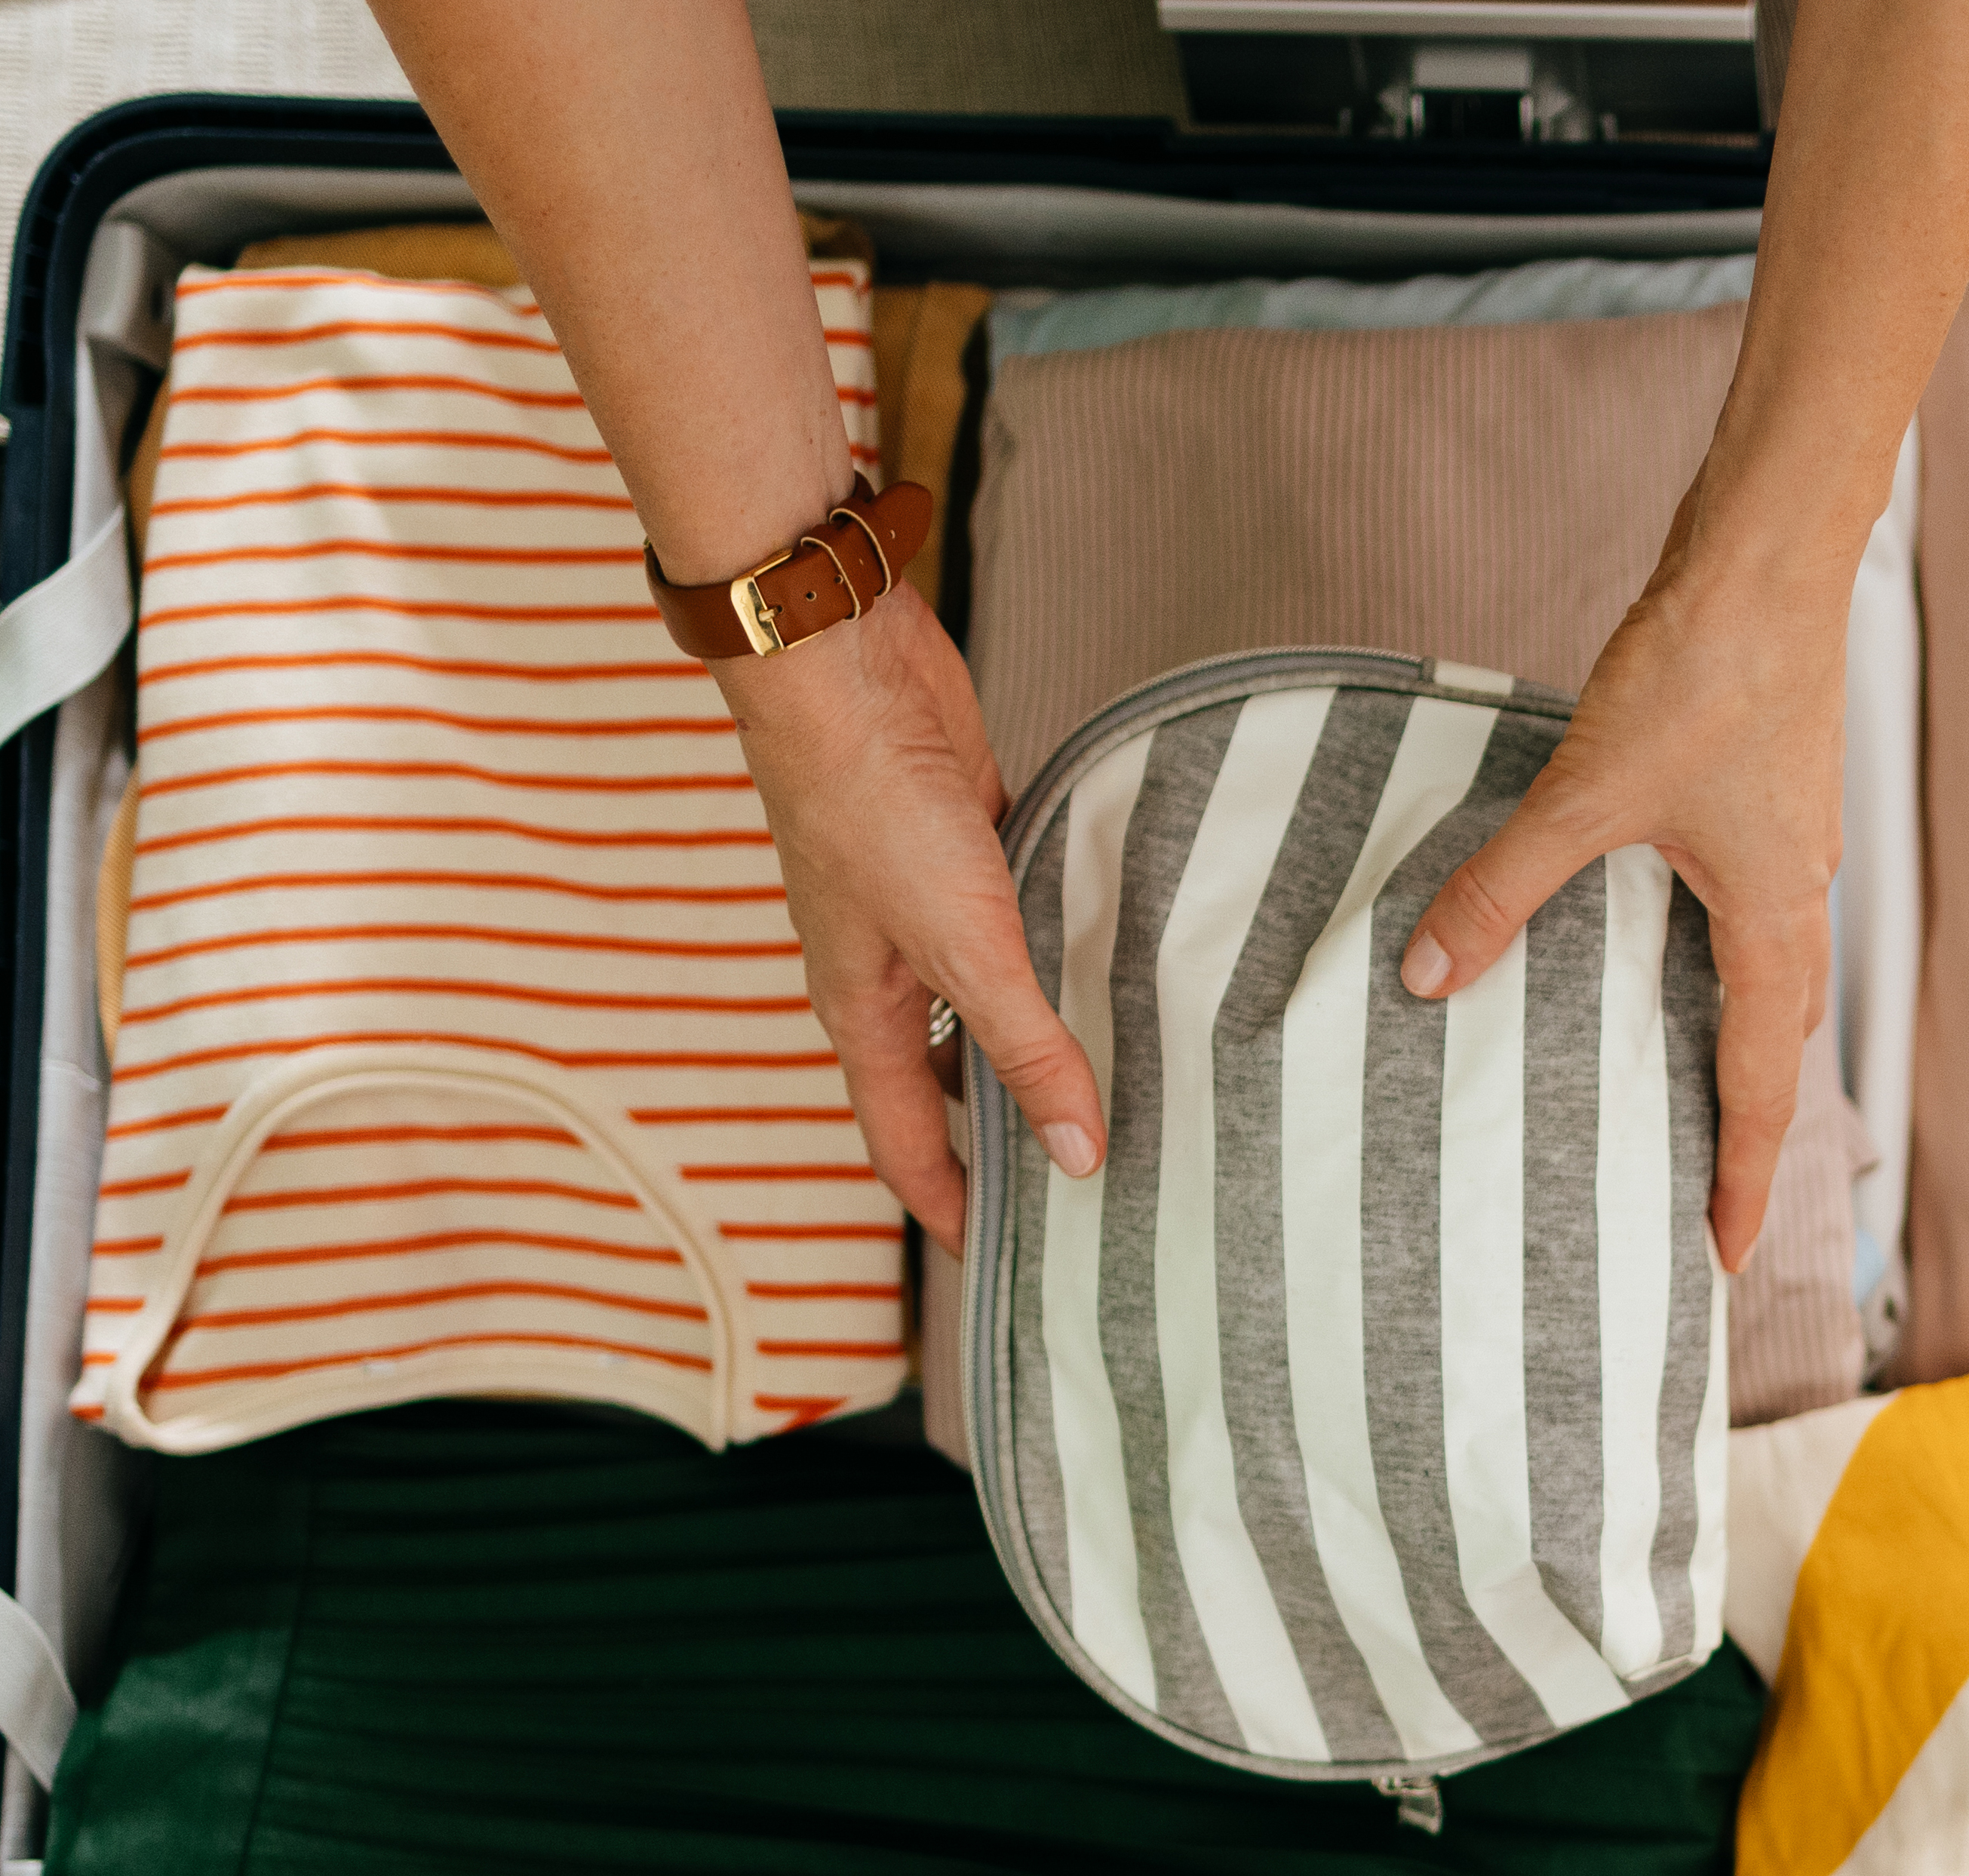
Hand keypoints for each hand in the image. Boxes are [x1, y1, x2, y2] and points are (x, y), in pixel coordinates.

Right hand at [711, 585, 1103, 1245]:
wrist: (842, 666)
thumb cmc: (867, 804)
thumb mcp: (961, 945)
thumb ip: (1024, 1046)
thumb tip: (1075, 1154)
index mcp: (863, 1015)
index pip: (905, 1147)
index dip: (955, 1210)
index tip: (1013, 1263)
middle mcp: (888, 973)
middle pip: (946, 1083)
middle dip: (1005, 1133)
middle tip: (1089, 1176)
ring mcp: (924, 907)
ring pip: (987, 1000)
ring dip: (1040, 1035)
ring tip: (1126, 1074)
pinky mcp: (966, 844)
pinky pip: (1017, 921)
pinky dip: (1060, 947)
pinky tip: (1121, 957)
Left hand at [1400, 544, 1846, 1270]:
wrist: (1771, 561)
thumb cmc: (1706, 672)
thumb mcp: (1587, 793)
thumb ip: (1505, 886)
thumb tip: (1430, 973)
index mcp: (1775, 921)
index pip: (1762, 1084)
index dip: (1743, 1175)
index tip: (1724, 1255)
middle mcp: (1798, 898)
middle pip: (1778, 1044)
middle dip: (1745, 1126)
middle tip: (1705, 1196)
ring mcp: (1789, 847)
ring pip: (1766, 977)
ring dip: (1730, 1041)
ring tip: (1676, 1092)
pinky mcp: (1767, 796)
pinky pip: (1745, 914)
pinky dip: (1710, 960)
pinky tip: (1649, 948)